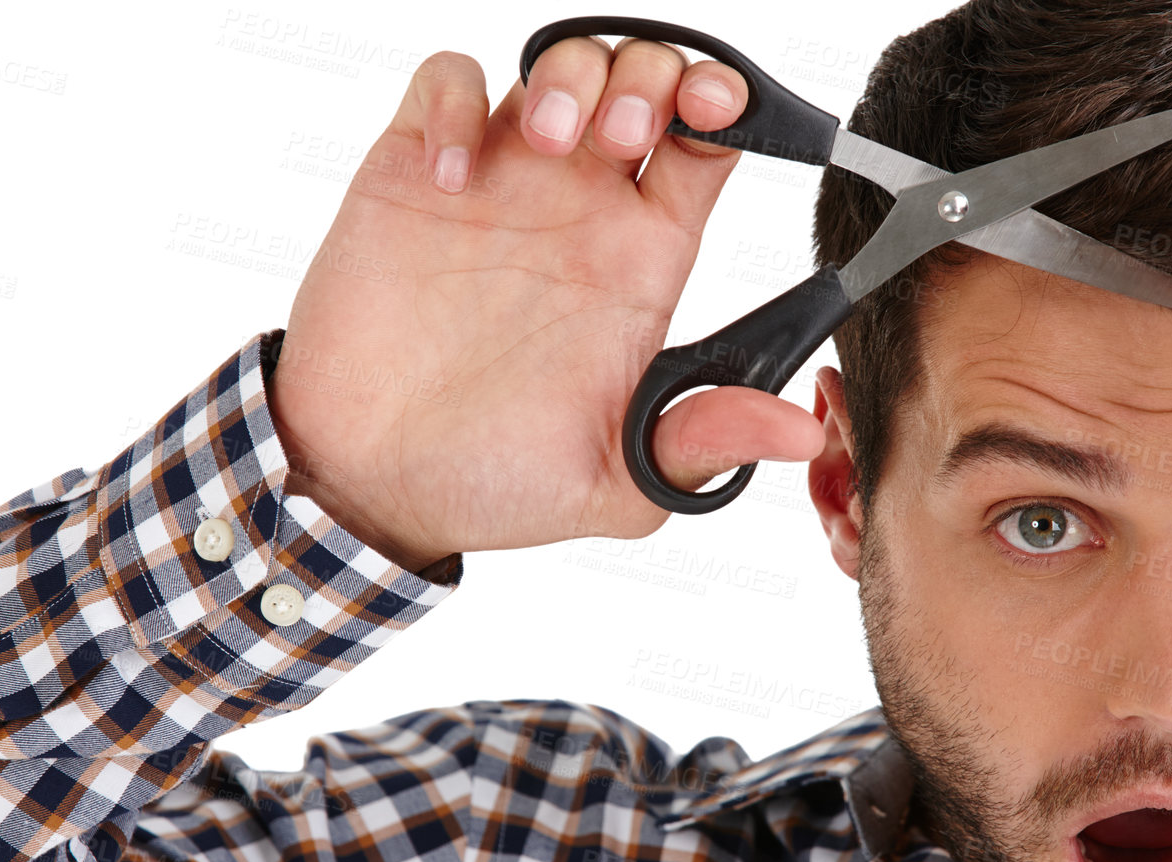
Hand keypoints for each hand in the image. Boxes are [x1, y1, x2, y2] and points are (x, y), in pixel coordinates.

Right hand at [268, 37, 824, 572]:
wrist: (368, 483)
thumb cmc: (490, 481)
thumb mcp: (613, 481)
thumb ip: (703, 443)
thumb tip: (802, 434)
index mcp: (638, 263)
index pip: (708, 151)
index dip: (730, 112)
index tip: (723, 116)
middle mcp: (578, 210)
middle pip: (644, 84)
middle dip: (650, 78)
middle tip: (623, 136)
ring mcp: (498, 184)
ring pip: (556, 67)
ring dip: (569, 77)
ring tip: (550, 142)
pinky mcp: (416, 173)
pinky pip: (445, 85)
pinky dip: (453, 103)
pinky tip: (450, 174)